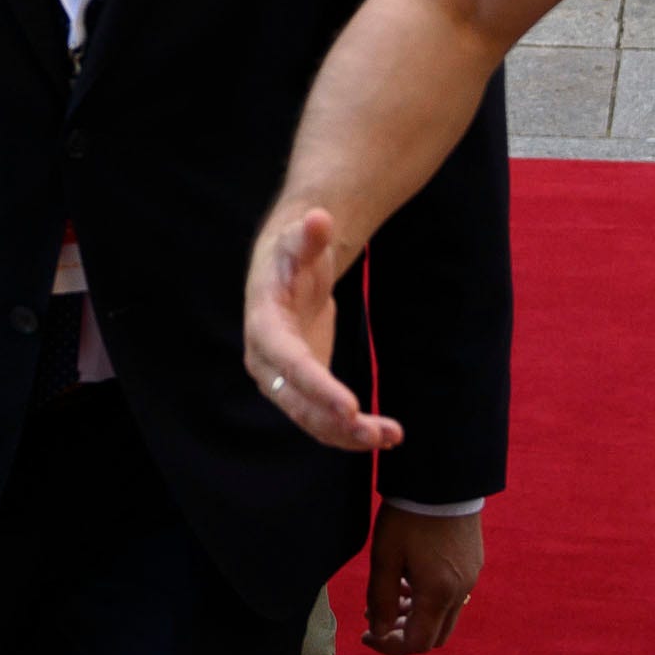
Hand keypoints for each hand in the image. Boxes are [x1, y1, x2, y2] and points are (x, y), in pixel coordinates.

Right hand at [244, 206, 399, 453]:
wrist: (286, 269)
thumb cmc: (293, 252)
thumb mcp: (299, 239)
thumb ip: (309, 235)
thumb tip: (319, 217)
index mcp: (264, 326)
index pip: (290, 362)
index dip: (318, 386)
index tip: (351, 407)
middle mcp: (266, 360)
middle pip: (298, 401)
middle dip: (335, 421)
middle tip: (376, 432)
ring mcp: (282, 378)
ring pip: (312, 418)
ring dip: (348, 434)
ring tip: (390, 437)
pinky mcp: (302, 387)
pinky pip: (323, 417)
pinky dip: (350, 430)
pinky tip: (385, 434)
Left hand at [364, 504, 480, 654]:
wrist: (443, 477)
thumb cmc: (409, 515)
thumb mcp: (385, 556)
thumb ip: (380, 599)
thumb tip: (378, 632)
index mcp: (438, 593)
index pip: (417, 644)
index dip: (389, 646)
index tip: (366, 635)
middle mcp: (460, 591)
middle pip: (435, 636)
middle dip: (404, 634)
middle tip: (378, 618)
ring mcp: (471, 577)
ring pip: (445, 617)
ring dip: (417, 616)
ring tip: (392, 595)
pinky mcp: (473, 562)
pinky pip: (454, 596)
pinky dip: (431, 599)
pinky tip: (411, 577)